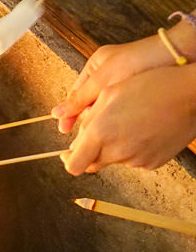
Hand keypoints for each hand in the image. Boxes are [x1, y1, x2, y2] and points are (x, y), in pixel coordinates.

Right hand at [51, 34, 173, 131]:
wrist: (180, 56)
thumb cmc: (142, 60)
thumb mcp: (105, 79)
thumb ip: (81, 97)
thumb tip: (56, 113)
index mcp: (95, 67)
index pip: (75, 94)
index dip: (69, 112)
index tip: (65, 129)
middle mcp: (106, 75)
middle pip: (88, 103)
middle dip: (88, 116)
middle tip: (88, 130)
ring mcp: (121, 83)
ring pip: (103, 108)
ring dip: (103, 118)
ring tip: (105, 127)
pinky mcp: (137, 92)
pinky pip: (119, 109)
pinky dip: (117, 117)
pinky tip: (120, 123)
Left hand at [61, 64, 195, 174]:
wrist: (191, 93)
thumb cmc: (150, 85)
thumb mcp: (109, 92)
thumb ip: (87, 118)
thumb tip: (76, 138)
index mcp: (101, 133)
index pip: (74, 165)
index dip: (69, 160)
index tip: (68, 153)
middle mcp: (117, 151)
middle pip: (92, 164)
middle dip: (90, 151)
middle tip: (98, 133)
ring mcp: (137, 159)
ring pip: (114, 160)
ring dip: (114, 147)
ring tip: (128, 123)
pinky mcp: (153, 162)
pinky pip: (134, 160)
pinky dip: (133, 149)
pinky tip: (142, 129)